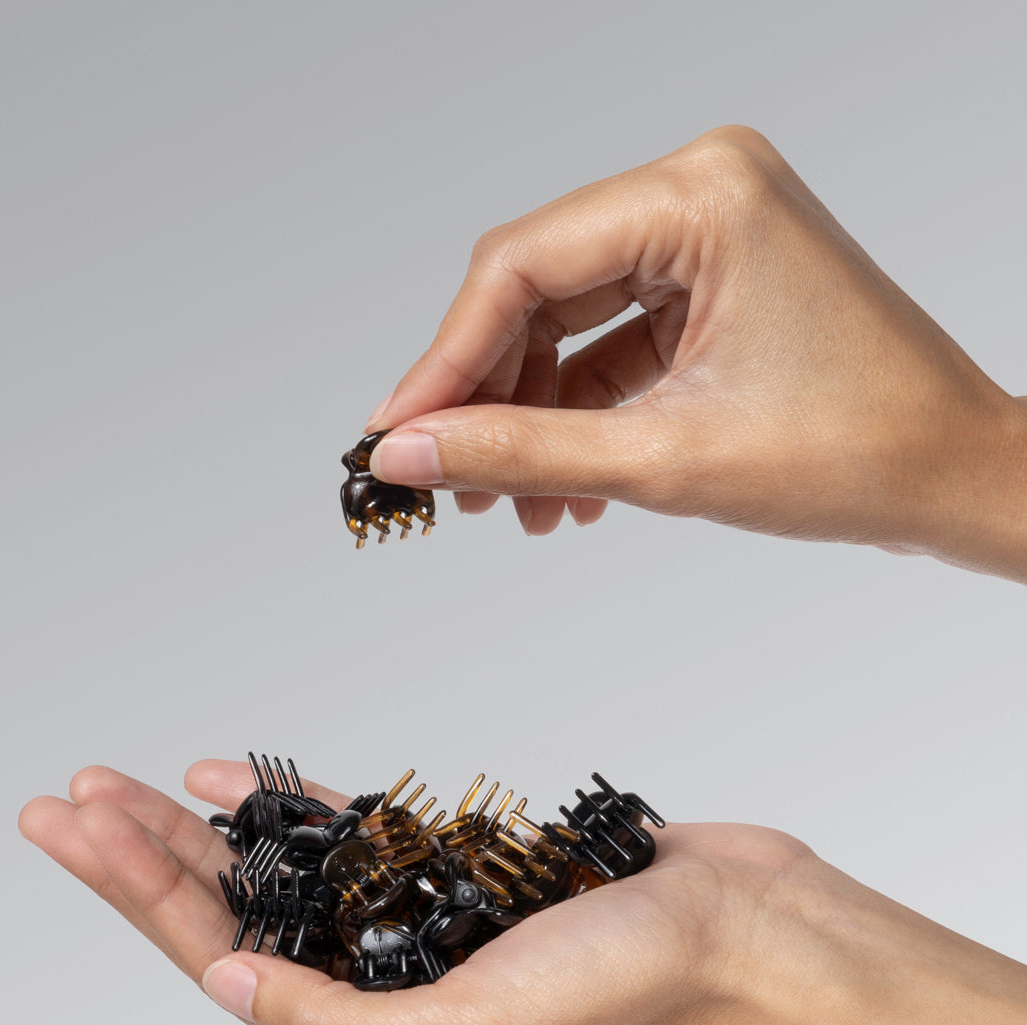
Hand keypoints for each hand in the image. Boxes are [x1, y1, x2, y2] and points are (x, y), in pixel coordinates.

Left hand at [18, 760, 782, 1024]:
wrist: (737, 927)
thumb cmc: (624, 988)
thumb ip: (336, 1024)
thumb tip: (225, 987)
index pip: (224, 964)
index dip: (139, 897)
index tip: (73, 828)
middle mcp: (377, 992)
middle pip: (231, 916)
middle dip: (142, 860)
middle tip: (66, 799)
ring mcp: (412, 931)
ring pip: (276, 876)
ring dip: (199, 832)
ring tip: (123, 785)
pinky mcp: (450, 876)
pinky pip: (345, 839)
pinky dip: (286, 808)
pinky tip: (229, 780)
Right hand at [366, 126, 1026, 581]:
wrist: (955, 481)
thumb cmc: (857, 454)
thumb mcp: (662, 459)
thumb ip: (518, 450)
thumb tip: (407, 451)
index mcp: (700, 196)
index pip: (520, 267)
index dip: (445, 359)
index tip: (396, 432)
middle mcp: (700, 193)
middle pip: (536, 292)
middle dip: (488, 397)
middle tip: (449, 480)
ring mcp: (707, 235)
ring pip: (566, 324)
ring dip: (530, 419)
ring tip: (511, 504)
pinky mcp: (711, 282)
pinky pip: (610, 344)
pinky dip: (579, 416)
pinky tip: (562, 490)